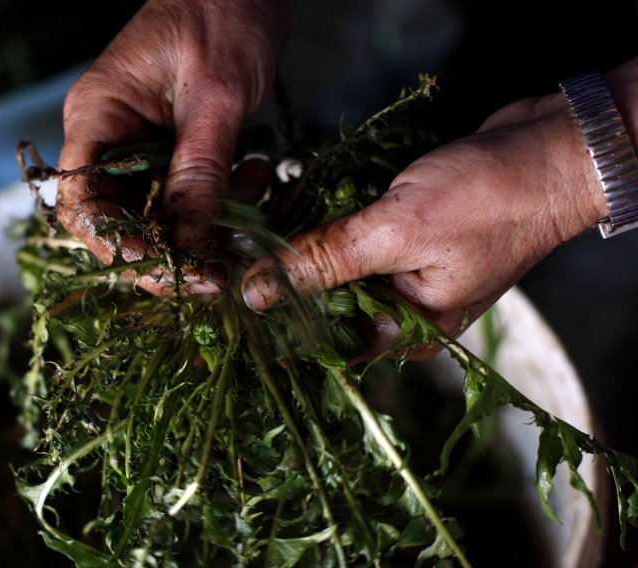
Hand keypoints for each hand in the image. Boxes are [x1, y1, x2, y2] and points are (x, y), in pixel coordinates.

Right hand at [57, 0, 286, 294]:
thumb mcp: (217, 97)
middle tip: (217, 271)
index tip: (168, 268)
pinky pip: (190, 193)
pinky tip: (258, 175)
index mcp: (98, 117)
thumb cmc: (224, 12)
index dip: (117, 245)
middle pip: (120, 219)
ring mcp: (142, 144)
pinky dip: (224, 198)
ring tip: (255, 190)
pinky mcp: (174, 146)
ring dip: (208, 222)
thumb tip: (188, 244)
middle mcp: (111, 137)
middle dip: (171, 248)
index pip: (83, 203)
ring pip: (161, 212)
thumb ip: (200, 172)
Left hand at [241, 91, 608, 357]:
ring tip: (266, 222)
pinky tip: (304, 200)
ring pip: (339, 267)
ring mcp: (409, 271)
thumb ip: (325, 262)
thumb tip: (257, 292)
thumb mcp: (395, 232)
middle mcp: (407, 309)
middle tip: (243, 249)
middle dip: (289, 276)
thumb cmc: (490, 199)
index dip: (280, 322)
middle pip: (329, 304)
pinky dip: (333, 221)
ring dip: (307, 243)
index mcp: (410, 331)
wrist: (552, 150)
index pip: (326, 342)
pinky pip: (357, 237)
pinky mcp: (408, 235)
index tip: (235, 299)